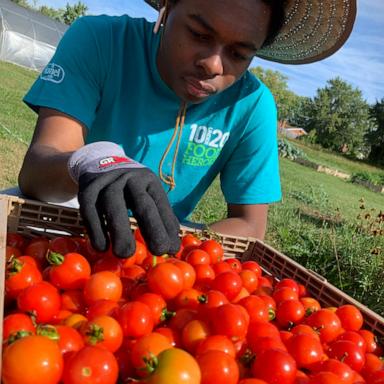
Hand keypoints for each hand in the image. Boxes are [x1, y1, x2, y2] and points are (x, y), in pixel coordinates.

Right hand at [69, 142, 180, 257]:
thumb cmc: (129, 188)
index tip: (172, 249)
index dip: (167, 226)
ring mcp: (107, 182)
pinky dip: (96, 230)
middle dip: (152, 228)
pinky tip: (102, 248)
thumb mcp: (146, 193)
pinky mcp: (87, 189)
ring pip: (113, 205)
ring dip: (120, 231)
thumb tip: (172, 247)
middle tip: (159, 251)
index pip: (161, 204)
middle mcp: (130, 178)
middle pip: (142, 203)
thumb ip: (157, 215)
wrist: (98, 162)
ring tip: (125, 254)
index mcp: (148, 180)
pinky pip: (90, 211)